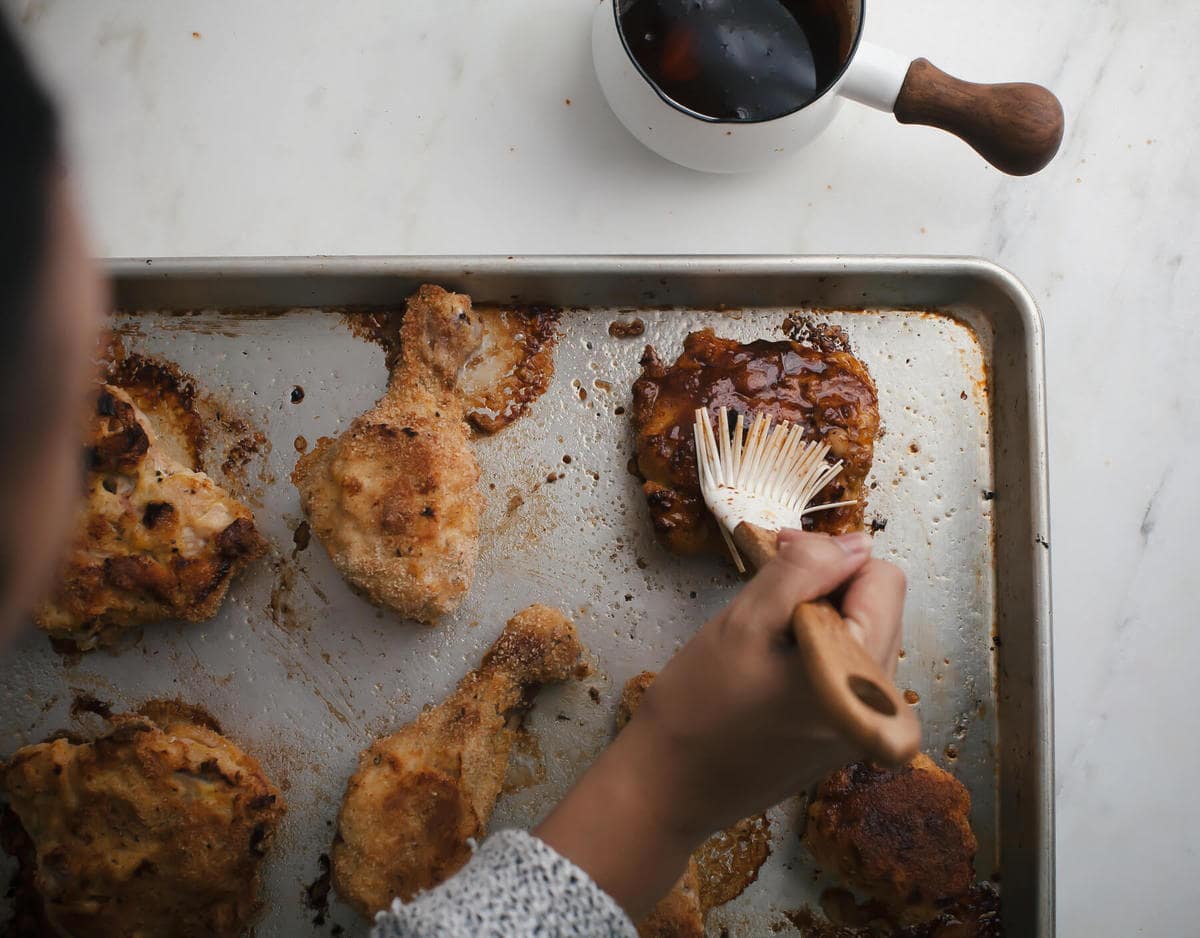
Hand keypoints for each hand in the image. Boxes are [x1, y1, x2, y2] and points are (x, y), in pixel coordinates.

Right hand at [535, 530, 905, 917]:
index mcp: (864, 676)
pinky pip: (848, 671)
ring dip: (819, 621)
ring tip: (764, 641)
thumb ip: (806, 571)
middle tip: (764, 604)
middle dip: (826, 591)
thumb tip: (855, 543)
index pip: (883, 578)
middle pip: (878, 607)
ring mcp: (867, 727)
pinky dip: (815, 653)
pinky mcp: (847, 739)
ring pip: (863, 636)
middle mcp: (884, 708)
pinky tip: (771, 670)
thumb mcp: (746, 620)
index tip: (778, 566)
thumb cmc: (700, 703)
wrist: (670, 786)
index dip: (829, 560)